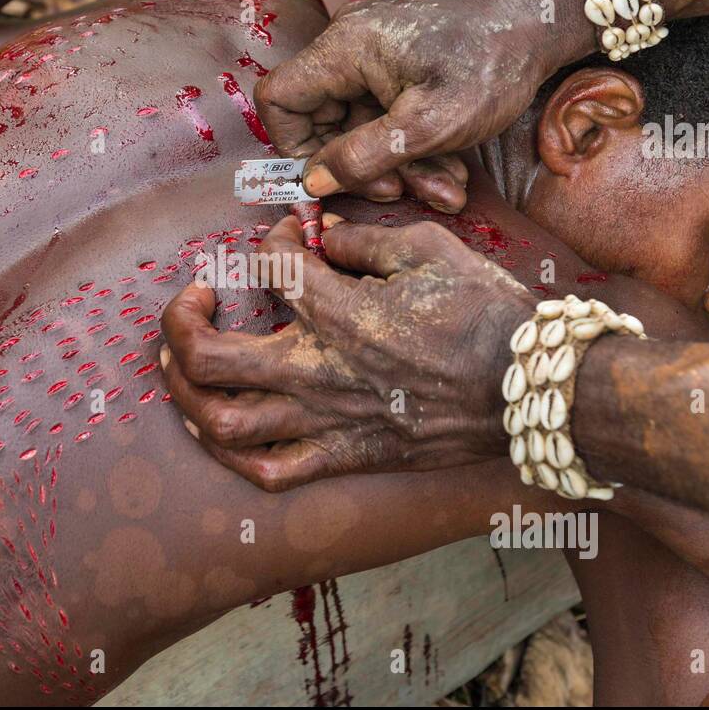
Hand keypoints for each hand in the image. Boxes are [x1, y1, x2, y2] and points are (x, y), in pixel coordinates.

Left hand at [159, 214, 533, 490]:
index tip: (282, 237)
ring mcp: (326, 422)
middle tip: (195, 301)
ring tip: (187, 365)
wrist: (528, 390)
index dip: (263, 240)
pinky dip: (232, 454)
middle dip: (180, 324)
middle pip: (206, 358)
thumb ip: (362, 237)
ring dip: (187, 392)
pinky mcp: (345, 457)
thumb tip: (320, 236)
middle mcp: (316, 370)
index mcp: (338, 311)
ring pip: (222, 423)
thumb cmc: (484, 314)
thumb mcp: (429, 249)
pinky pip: (268, 473)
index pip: (265, 266)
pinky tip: (221, 429)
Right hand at [254, 0, 561, 212]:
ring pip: (363, 124)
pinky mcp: (401, 61)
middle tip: (398, 191)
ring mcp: (375, 52)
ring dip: (398, 164)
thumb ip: (363, 157)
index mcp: (343, 49)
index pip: (279, 99)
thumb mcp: (427, 126)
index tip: (328, 177)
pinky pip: (389, 112)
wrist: (543, 20)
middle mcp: (350, 44)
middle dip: (361, 165)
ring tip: (444, 188)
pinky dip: (414, 145)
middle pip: (324, 119)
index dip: (292, 145)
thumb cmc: (490, 64)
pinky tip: (452, 169)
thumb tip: (312, 183)